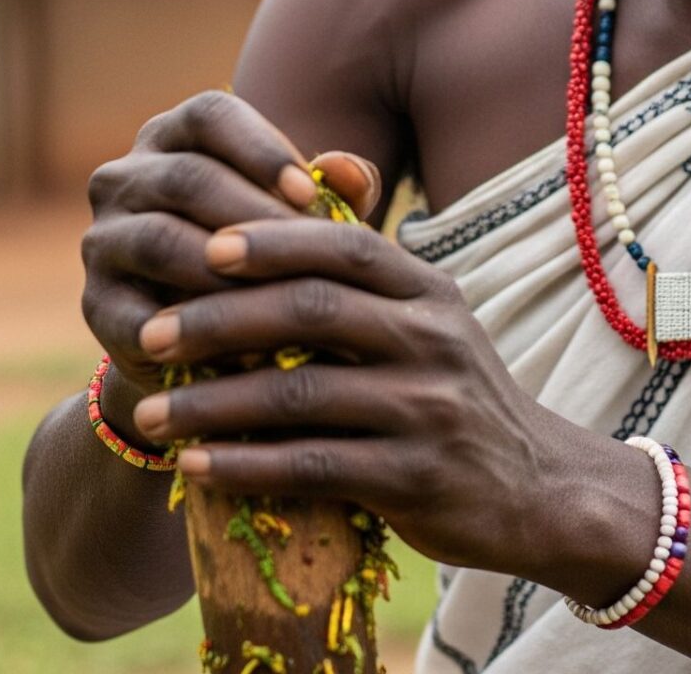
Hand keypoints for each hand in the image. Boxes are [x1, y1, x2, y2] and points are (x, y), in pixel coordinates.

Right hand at [78, 91, 376, 441]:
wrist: (212, 351)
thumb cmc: (271, 264)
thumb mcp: (306, 225)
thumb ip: (336, 193)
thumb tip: (349, 171)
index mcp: (174, 137)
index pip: (210, 115)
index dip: (261, 148)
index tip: (311, 194)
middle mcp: (124, 177)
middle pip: (185, 176)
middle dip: (253, 216)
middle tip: (309, 255)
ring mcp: (102, 240)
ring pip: (158, 240)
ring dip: (223, 272)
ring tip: (281, 300)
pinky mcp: (95, 305)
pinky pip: (138, 313)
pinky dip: (194, 332)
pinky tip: (247, 352)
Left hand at [128, 212, 602, 577]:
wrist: (542, 491)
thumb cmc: (454, 398)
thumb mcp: (430, 323)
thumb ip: (363, 276)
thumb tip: (286, 199)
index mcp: (429, 292)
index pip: (342, 248)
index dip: (270, 242)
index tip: (199, 247)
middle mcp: (433, 341)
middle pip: (311, 312)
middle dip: (218, 320)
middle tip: (148, 334)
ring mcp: (428, 410)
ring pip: (300, 394)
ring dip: (213, 404)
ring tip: (150, 413)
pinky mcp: (416, 478)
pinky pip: (313, 467)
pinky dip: (246, 465)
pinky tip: (195, 466)